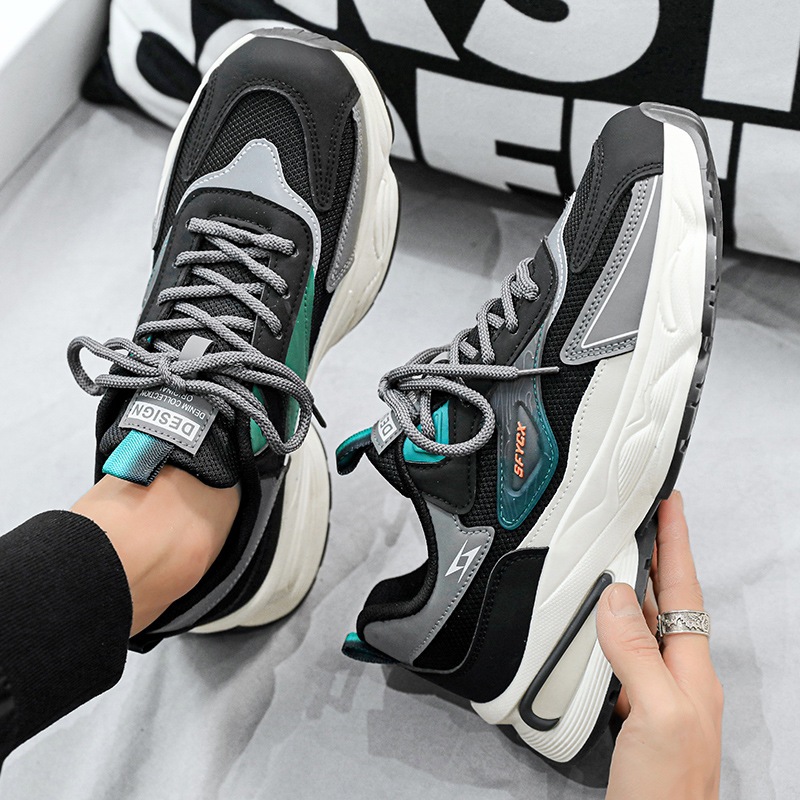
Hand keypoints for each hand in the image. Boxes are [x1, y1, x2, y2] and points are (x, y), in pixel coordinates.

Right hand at [596, 492, 722, 798]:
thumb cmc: (666, 791)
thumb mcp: (657, 715)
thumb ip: (638, 653)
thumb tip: (617, 596)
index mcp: (692, 671)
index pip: (685, 590)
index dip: (677, 544)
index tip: (670, 503)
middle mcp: (679, 678)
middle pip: (668, 601)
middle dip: (656, 556)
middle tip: (641, 519)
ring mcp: (657, 695)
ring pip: (645, 625)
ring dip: (633, 587)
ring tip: (618, 556)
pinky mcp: (634, 711)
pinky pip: (623, 652)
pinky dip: (610, 627)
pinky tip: (596, 624)